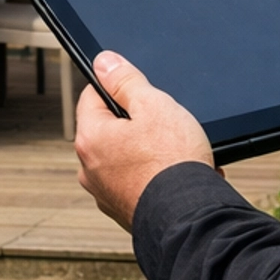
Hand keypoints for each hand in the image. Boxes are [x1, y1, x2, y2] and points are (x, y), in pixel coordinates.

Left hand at [73, 51, 212, 231]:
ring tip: (178, 152)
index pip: (92, 95)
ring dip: (148, 151)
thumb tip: (103, 62)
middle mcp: (89, 170)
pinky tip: (179, 175)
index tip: (138, 89)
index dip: (118, 86)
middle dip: (137, 122)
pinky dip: (155, 176)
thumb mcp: (153, 104)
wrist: (189, 217)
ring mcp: (105, 194)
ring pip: (125, 157)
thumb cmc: (172, 162)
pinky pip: (138, 182)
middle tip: (165, 123)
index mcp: (90, 138)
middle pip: (110, 128)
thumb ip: (125, 80)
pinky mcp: (125, 211)